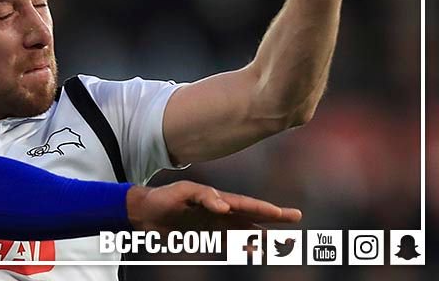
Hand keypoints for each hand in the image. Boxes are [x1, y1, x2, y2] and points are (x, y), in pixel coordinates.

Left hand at [126, 180, 301, 233]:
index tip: (281, 213)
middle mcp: (220, 211)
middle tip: (297, 217)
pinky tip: (256, 251)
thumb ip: (204, 196)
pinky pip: (230, 242)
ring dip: (263, 235)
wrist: (146, 211)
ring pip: (245, 231)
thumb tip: (224, 206)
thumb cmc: (164, 198)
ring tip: (283, 241)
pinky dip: (243, 246)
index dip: (263, 208)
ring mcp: (215, 224)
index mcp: (216, 198)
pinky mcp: (206, 235)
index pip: (245, 204)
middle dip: (274, 217)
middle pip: (252, 215)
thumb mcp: (182, 192)